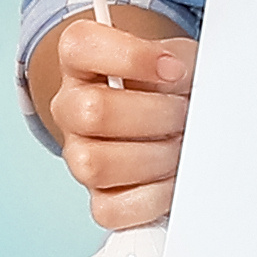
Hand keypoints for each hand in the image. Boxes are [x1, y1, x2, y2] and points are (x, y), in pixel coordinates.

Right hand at [30, 7, 192, 230]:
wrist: (168, 116)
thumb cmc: (169, 85)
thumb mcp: (178, 57)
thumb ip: (182, 61)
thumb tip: (187, 83)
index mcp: (80, 59)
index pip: (80, 47)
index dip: (131, 57)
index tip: (174, 69)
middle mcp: (69, 106)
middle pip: (91, 112)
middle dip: (154, 114)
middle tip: (184, 113)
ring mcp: (78, 155)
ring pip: (95, 164)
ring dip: (155, 156)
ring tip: (181, 145)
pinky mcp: (99, 199)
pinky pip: (112, 209)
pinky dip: (152, 196)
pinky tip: (172, 176)